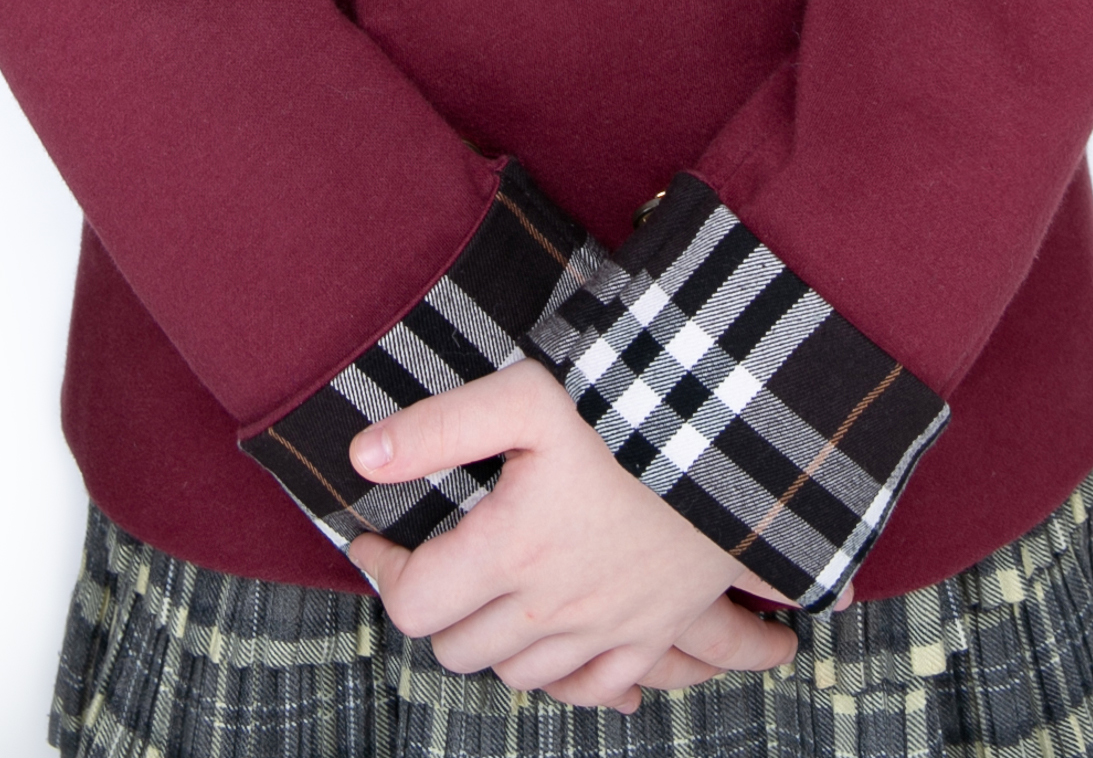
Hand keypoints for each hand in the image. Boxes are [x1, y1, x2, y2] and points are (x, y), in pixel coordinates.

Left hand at [343, 357, 798, 710]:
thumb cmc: (624, 416)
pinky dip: (561, 679)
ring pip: (514, 676)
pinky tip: (552, 642)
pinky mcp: (645, 637)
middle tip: (436, 561)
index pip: (413, 603)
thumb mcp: (526, 397)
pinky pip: (588, 693)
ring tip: (488, 591)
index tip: (377, 538)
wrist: (729, 447)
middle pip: (455, 649)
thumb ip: (439, 427)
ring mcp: (601, 631)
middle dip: (434, 607)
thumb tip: (364, 457)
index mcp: (511, 552)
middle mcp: (550, 608)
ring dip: (491, 642)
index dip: (382, 571)